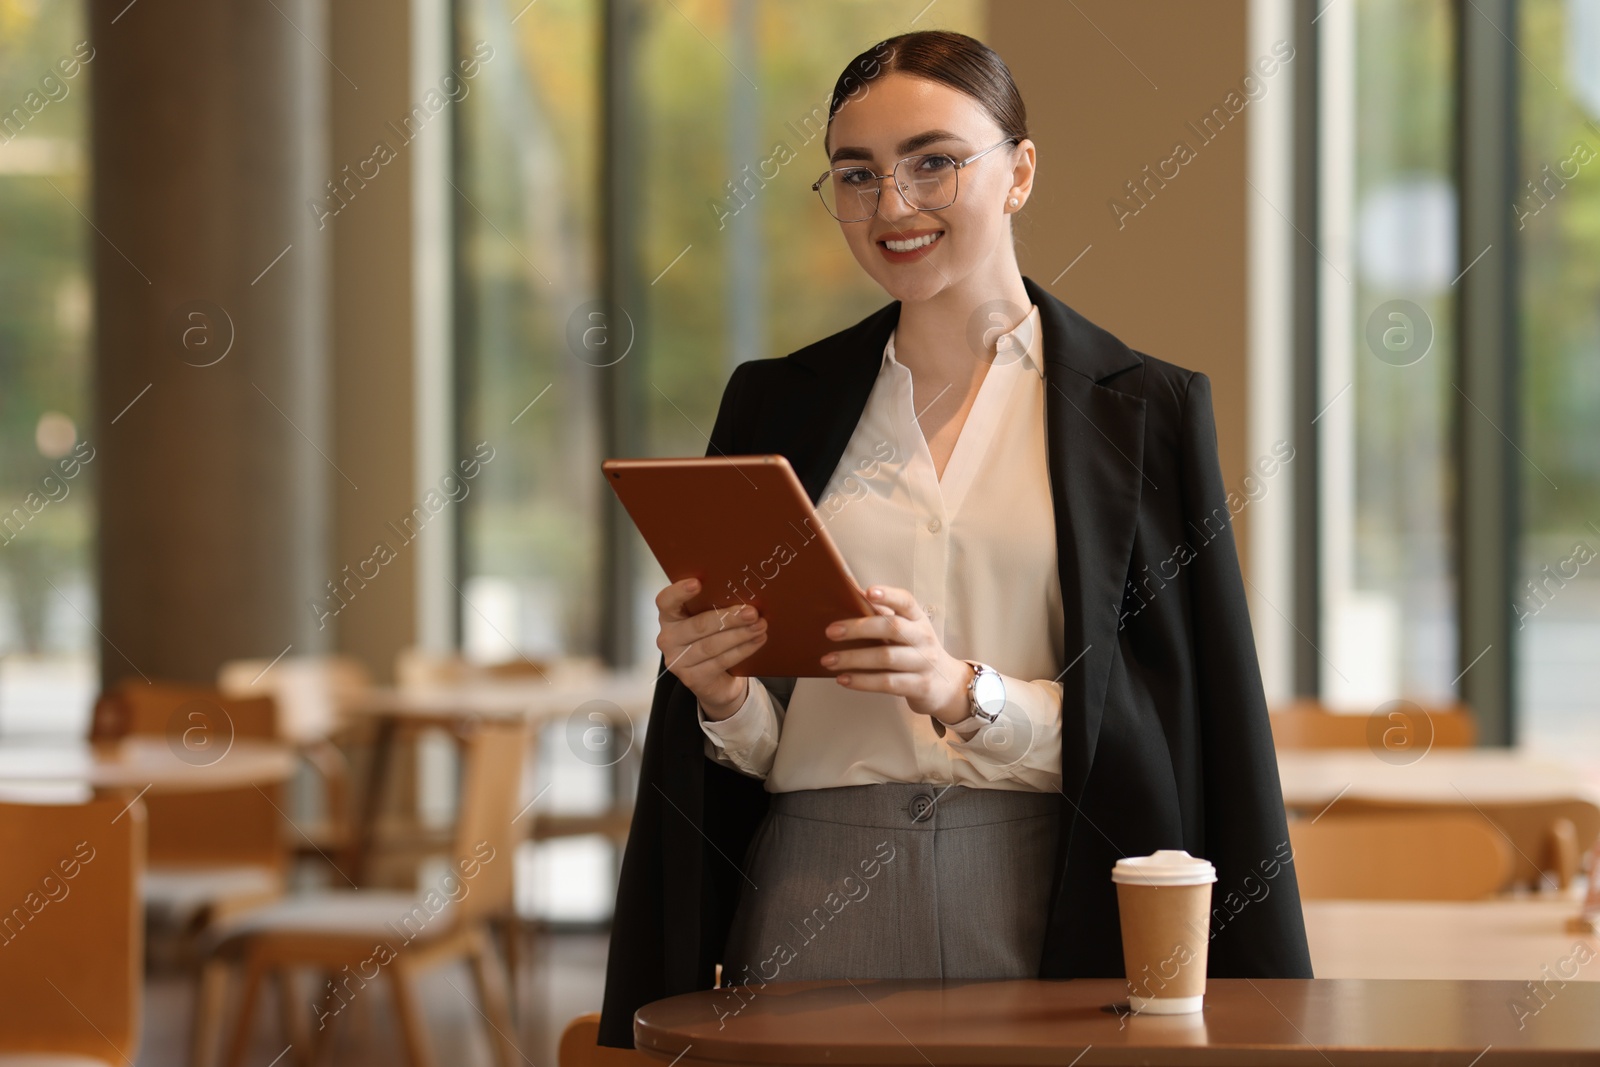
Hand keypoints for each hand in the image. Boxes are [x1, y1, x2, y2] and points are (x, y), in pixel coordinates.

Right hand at [655, 578, 766, 719]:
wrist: (715, 679)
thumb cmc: (712, 639)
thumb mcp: (709, 620)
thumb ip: (716, 606)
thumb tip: (745, 592)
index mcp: (669, 617)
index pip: (666, 601)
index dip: (679, 591)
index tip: (698, 583)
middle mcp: (668, 638)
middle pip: (698, 625)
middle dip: (729, 618)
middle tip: (752, 612)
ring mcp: (678, 661)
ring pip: (712, 645)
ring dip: (740, 635)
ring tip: (760, 626)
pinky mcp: (692, 678)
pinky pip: (721, 661)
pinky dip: (742, 650)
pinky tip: (757, 641)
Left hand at [820, 585, 973, 725]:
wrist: (948, 686)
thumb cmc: (917, 652)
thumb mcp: (908, 632)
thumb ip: (883, 617)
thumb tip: (849, 598)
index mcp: (918, 619)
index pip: (906, 602)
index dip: (888, 595)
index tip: (868, 591)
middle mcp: (923, 638)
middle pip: (892, 628)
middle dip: (858, 629)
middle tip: (831, 632)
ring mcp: (924, 663)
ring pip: (885, 657)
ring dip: (853, 658)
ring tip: (828, 660)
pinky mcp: (919, 686)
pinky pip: (886, 683)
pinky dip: (862, 681)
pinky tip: (843, 679)